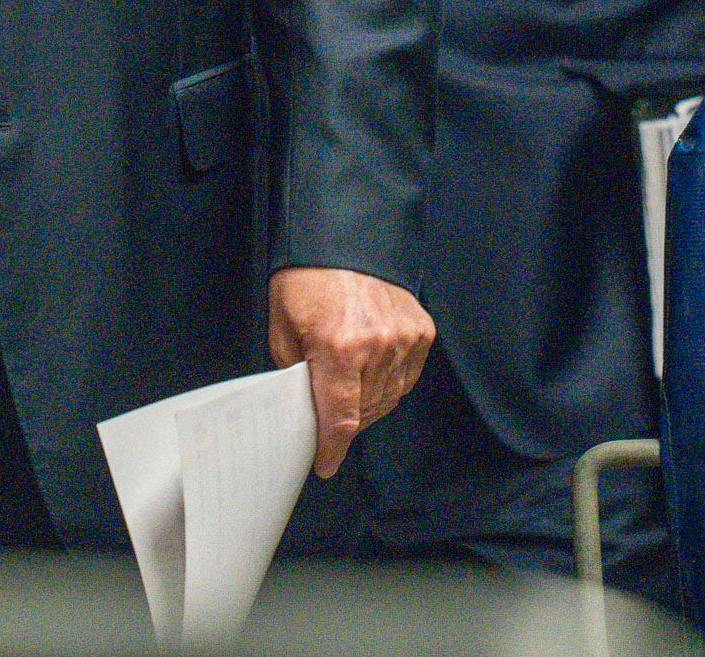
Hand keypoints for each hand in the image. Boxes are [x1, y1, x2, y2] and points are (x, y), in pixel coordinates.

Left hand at [269, 265, 432, 477]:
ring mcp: (404, 338)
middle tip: (327, 415)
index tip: (325, 464)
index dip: (331, 448)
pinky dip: (388, 383)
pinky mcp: (421, 330)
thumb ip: (297, 374)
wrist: (342, 239)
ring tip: (347, 390)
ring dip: (367, 404)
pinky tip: (370, 373)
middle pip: (364, 412)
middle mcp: (377, 346)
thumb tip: (307, 409)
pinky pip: (406, 378)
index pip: (339, 418)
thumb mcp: (282, 329)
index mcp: (338, 348)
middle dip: (343, 421)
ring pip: (388, 399)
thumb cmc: (305, 281)